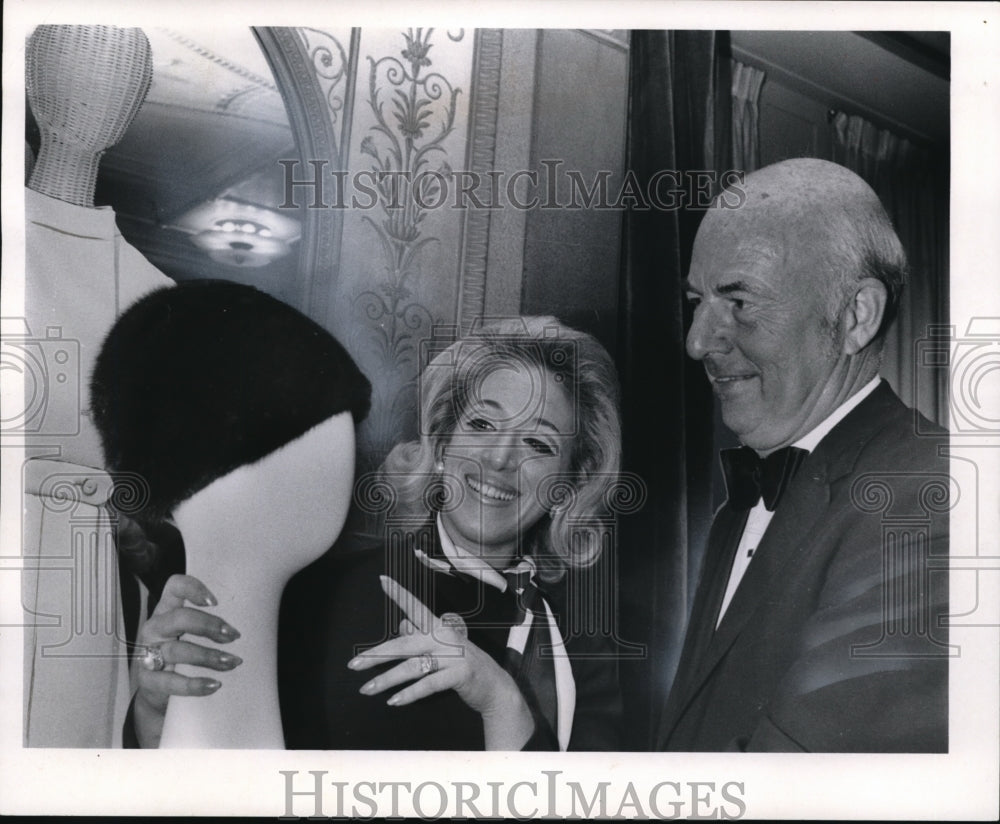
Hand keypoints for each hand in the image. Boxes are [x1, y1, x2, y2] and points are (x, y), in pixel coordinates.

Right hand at [132, 574, 241, 747]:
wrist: (159, 693)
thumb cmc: (184, 656)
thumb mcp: (191, 635)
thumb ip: (210, 625)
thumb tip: (247, 626)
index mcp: (167, 609)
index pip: (175, 586)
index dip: (194, 589)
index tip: (215, 602)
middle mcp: (154, 627)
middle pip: (179, 618)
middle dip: (209, 625)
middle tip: (233, 635)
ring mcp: (146, 653)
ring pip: (177, 651)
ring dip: (209, 656)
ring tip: (232, 662)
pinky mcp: (147, 680)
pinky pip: (170, 682)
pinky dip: (195, 684)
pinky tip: (214, 685)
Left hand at [347, 575, 533, 748]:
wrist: (494, 686)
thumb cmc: (463, 665)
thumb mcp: (442, 647)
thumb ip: (421, 636)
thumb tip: (402, 624)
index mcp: (438, 627)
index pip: (415, 606)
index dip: (399, 593)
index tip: (382, 579)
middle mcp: (444, 637)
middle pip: (404, 644)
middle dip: (376, 655)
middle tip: (353, 664)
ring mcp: (453, 655)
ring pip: (412, 667)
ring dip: (386, 680)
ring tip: (367, 689)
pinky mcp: (459, 674)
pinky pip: (428, 684)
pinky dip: (410, 694)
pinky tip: (394, 701)